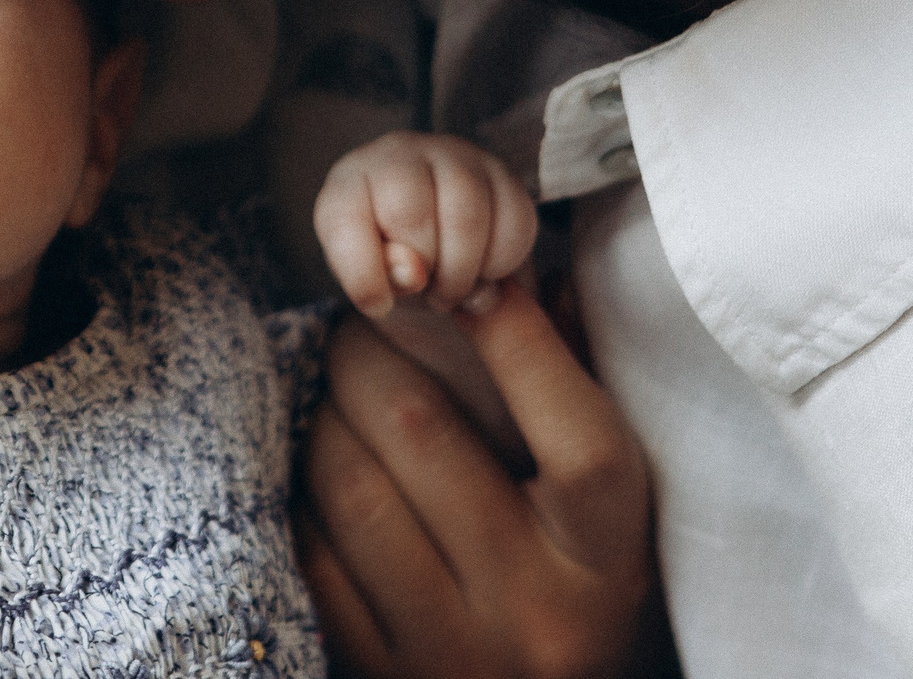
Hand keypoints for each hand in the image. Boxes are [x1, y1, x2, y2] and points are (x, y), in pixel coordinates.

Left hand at [296, 281, 652, 678]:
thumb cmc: (576, 578)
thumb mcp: (605, 499)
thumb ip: (568, 386)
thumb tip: (507, 274)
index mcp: (608, 552)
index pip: (569, 423)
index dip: (510, 332)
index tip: (467, 284)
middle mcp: (536, 606)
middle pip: (422, 431)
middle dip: (371, 354)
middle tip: (358, 324)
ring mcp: (452, 648)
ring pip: (352, 486)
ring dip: (325, 415)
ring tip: (333, 390)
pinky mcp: (380, 671)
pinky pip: (313, 553)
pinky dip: (305, 492)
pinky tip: (321, 466)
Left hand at [315, 132, 536, 316]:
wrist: (434, 243)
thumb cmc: (389, 260)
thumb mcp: (367, 277)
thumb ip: (374, 279)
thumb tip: (414, 273)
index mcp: (349, 181)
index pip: (347, 224)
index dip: (364, 276)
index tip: (378, 305)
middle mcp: (399, 153)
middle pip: (411, 216)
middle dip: (423, 272)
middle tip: (427, 291)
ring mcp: (456, 155)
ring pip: (466, 218)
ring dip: (464, 273)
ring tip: (454, 287)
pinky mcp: (503, 172)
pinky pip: (515, 221)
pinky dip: (502, 262)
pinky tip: (484, 267)